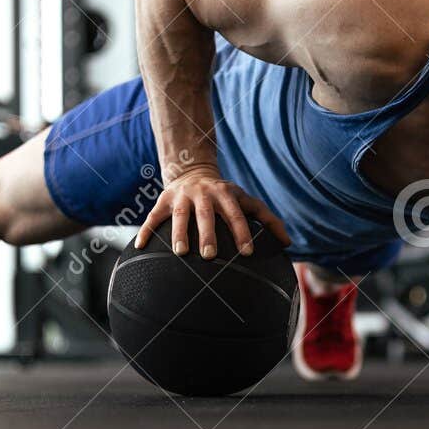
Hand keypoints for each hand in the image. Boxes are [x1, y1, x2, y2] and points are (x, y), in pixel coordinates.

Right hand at [134, 168, 290, 257]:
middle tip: (210, 256)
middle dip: (207, 233)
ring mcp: (181, 197)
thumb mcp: (246, 201)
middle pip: (206, 214)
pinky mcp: (163, 201)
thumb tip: (288, 243)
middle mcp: (203, 194)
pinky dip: (146, 231)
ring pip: (179, 215)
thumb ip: (268, 219)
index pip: (236, 213)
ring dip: (179, 232)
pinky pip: (152, 217)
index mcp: (225, 194)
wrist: (191, 171)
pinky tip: (141, 247)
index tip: (247, 252)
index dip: (241, 231)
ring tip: (181, 253)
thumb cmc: (225, 196)